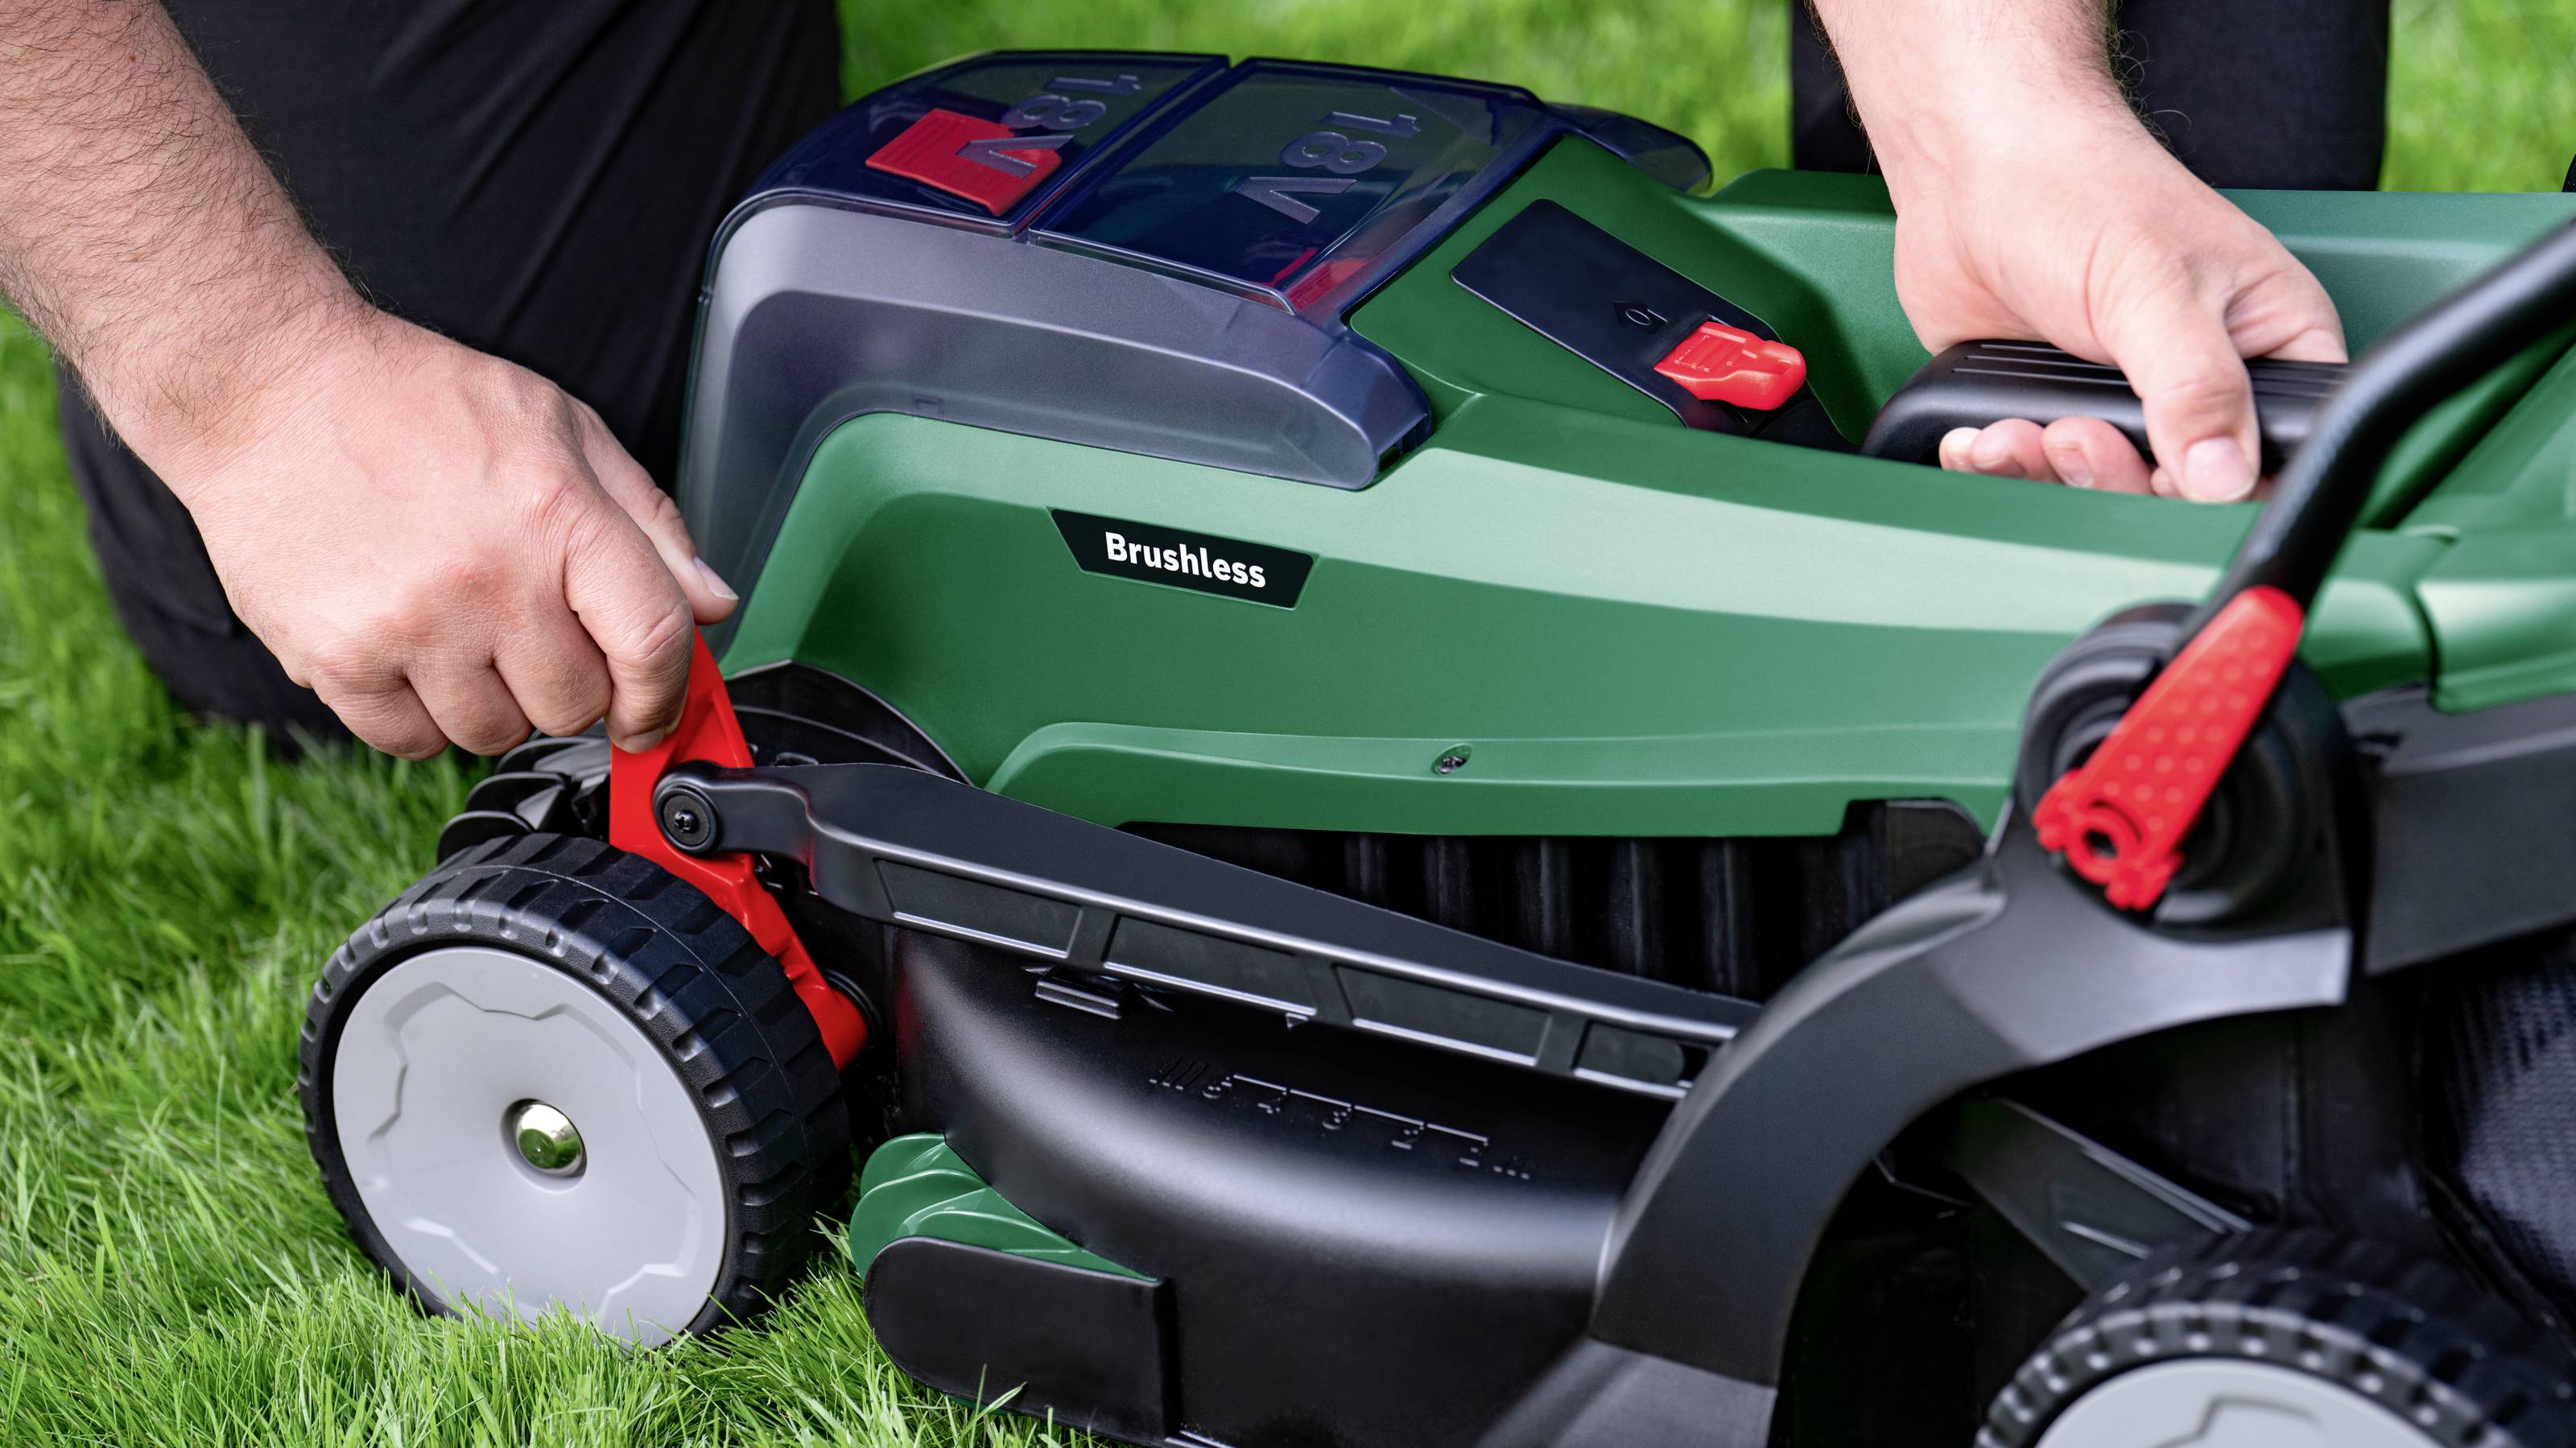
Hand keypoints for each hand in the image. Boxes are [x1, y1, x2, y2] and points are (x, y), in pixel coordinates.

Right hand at [158, 306, 735, 756]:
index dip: (668, 694)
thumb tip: (710, 605)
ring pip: (495, 733)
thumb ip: (647, 522)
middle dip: (571, 683)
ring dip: (495, 700)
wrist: (267, 387)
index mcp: (556, 515)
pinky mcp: (334, 658)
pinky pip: (411, 743)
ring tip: (464, 629)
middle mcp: (486, 579)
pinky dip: (421, 715)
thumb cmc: (418, 402)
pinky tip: (410, 651)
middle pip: (574, 703)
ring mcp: (407, 626)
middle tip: (534, 633)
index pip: (652, 641)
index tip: (656, 712)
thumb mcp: (560, 428)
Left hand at [1898, 115, 2345, 499]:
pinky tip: (1980, 438)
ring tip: (2015, 432)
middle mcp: (2198, 382)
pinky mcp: (2048, 407)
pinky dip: (2001, 467)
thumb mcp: (2153, 288)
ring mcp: (2121, 399)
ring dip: (2046, 477)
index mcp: (2266, 345)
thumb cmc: (2083, 191)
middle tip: (2071, 434)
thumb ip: (2194, 386)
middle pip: (2177, 490)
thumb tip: (2222, 475)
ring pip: (2097, 489)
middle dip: (2110, 478)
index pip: (2274, 456)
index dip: (2216, 488)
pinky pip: (2031, 474)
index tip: (2163, 475)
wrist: (1975, 168)